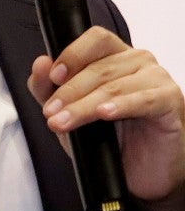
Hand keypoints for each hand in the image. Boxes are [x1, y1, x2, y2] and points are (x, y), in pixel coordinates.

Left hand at [30, 27, 184, 210]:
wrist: (139, 171)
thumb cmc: (108, 136)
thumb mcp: (68, 111)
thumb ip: (49, 88)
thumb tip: (40, 63)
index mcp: (113, 55)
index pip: (95, 39)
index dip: (72, 55)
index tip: (52, 76)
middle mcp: (137, 61)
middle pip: (100, 68)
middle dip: (69, 92)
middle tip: (50, 113)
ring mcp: (157, 79)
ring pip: (115, 86)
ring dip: (84, 105)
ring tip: (64, 122)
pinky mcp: (170, 101)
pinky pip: (144, 100)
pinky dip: (122, 105)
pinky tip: (105, 113)